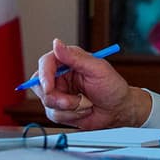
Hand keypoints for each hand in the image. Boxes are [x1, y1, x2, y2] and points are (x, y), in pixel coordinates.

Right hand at [29, 39, 150, 129]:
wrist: (119, 110)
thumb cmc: (113, 87)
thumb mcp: (98, 69)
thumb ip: (75, 57)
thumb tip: (56, 43)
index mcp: (69, 61)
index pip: (46, 63)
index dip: (44, 75)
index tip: (49, 88)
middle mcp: (60, 76)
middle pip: (40, 84)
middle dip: (55, 97)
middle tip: (73, 101)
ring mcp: (59, 93)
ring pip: (47, 102)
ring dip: (69, 108)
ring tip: (86, 104)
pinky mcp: (59, 109)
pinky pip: (54, 115)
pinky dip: (71, 115)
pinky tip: (84, 110)